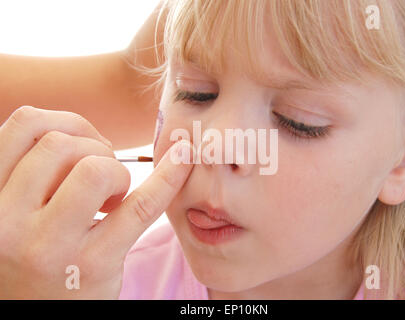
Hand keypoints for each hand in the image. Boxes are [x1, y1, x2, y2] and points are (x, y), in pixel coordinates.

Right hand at [0, 106, 192, 298]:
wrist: (37, 316)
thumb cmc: (33, 256)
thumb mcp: (15, 212)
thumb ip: (31, 172)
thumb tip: (80, 129)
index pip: (25, 124)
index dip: (65, 122)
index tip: (84, 144)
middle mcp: (6, 222)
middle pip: (61, 143)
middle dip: (93, 148)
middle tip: (102, 177)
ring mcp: (50, 245)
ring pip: (95, 168)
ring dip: (115, 170)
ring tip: (113, 197)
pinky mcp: (94, 264)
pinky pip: (141, 205)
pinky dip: (168, 176)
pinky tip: (184, 159)